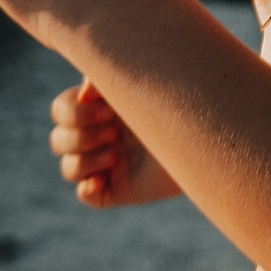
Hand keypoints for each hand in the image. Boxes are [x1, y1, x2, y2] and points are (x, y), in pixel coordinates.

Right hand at [51, 80, 179, 206]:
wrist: (213, 137)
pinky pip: (86, 195)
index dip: (73, 112)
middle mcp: (103, 135)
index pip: (61, 110)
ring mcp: (110, 163)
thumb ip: (111, 75)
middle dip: (79, 136)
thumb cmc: (182, 102)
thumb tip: (84, 93)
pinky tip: (103, 179)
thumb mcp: (145, 81)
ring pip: (68, 168)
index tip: (108, 110)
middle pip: (58, 139)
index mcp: (104, 107)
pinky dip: (87, 189)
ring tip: (116, 156)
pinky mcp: (121, 188)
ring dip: (83, 161)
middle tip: (114, 133)